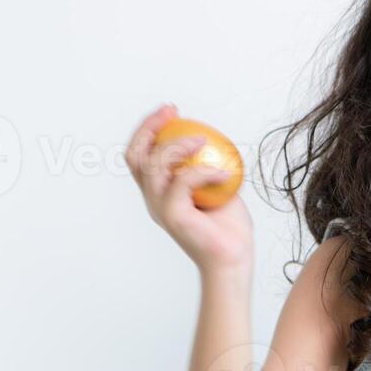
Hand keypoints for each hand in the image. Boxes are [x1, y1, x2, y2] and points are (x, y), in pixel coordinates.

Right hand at [127, 104, 253, 273]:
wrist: (234, 259)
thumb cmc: (228, 226)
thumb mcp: (217, 185)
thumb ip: (206, 165)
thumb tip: (210, 135)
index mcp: (159, 192)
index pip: (140, 155)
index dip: (148, 129)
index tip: (170, 111)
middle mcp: (154, 199)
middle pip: (136, 157)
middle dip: (149, 127)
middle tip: (172, 112)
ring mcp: (161, 209)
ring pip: (154, 167)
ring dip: (177, 146)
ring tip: (203, 140)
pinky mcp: (174, 217)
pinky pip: (181, 183)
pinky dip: (203, 171)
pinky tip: (224, 173)